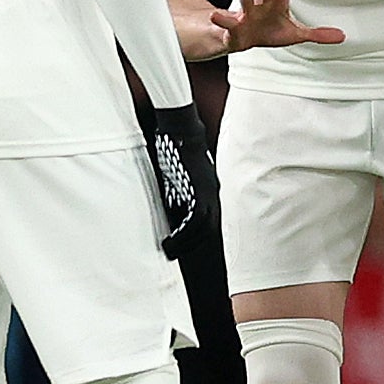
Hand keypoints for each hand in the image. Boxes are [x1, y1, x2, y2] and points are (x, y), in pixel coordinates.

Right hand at [146, 102, 219, 259]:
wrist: (182, 130)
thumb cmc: (177, 148)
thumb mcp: (178, 174)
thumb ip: (177, 191)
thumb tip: (170, 209)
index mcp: (209, 190)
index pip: (208, 220)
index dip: (196, 235)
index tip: (182, 244)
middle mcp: (213, 193)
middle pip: (209, 229)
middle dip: (192, 244)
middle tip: (175, 253)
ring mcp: (209, 193)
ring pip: (203, 229)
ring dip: (186, 243)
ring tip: (170, 250)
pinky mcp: (200, 192)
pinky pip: (195, 222)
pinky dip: (183, 235)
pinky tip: (169, 241)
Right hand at [208, 0, 345, 54]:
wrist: (244, 39)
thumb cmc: (269, 31)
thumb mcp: (295, 34)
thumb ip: (317, 34)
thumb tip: (342, 36)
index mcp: (277, 3)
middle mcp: (261, 4)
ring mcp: (247, 14)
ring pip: (247, 1)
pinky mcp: (234, 27)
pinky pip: (227, 23)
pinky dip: (222, 19)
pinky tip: (216, 15)